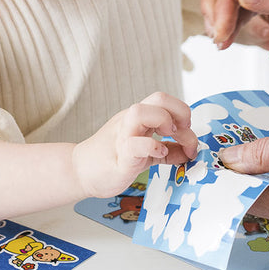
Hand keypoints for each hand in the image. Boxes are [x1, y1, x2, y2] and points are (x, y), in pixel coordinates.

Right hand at [73, 92, 198, 198]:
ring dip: (164, 122)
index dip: (182, 111)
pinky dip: (152, 147)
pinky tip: (159, 154)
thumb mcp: (144, 152)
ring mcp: (122, 136)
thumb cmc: (111, 160)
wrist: (80, 171)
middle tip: (181, 134)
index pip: (163, 99)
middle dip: (180, 113)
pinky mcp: (119, 157)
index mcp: (138, 118)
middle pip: (158, 98)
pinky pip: (134, 144)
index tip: (187, 130)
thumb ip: (167, 151)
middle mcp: (130, 122)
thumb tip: (188, 152)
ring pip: (140, 112)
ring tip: (168, 139)